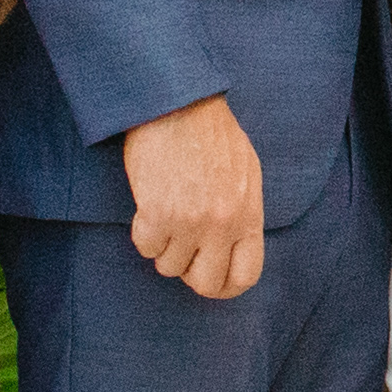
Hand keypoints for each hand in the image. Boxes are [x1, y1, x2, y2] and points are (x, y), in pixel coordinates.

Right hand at [123, 94, 265, 301]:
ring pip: (169, 266)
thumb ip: (242, 212)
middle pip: (205, 283)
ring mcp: (190, 222)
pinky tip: (149, 205)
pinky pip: (146, 247)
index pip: (246, 275)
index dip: (226, 287)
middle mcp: (222, 224)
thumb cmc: (211, 133)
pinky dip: (143, 233)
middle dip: (190, 273)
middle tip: (181, 251)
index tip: (211, 282)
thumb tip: (233, 245)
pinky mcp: (157, 213)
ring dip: (164, 246)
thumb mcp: (245, 173)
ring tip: (166, 214)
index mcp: (248, 215)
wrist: (178, 104)